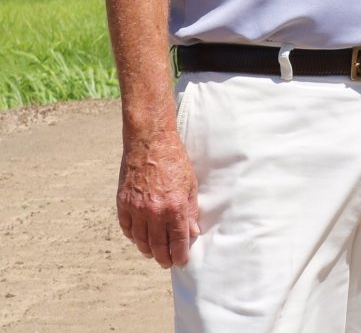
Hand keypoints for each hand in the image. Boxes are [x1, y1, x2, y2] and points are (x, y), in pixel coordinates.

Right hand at [117, 130, 198, 267]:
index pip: (178, 240)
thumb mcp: (190, 184)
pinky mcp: (123, 203)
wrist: (149, 143)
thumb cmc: (174, 161)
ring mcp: (136, 208)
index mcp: (174, 206)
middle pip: (157, 245)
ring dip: (148, 250)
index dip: (179, 254)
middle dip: (164, 257)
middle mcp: (154, 211)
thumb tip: (193, 232)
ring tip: (154, 254)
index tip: (181, 261)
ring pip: (140, 240)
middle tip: (167, 263)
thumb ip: (191, 210)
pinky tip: (139, 240)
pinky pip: (127, 228)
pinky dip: (133, 237)